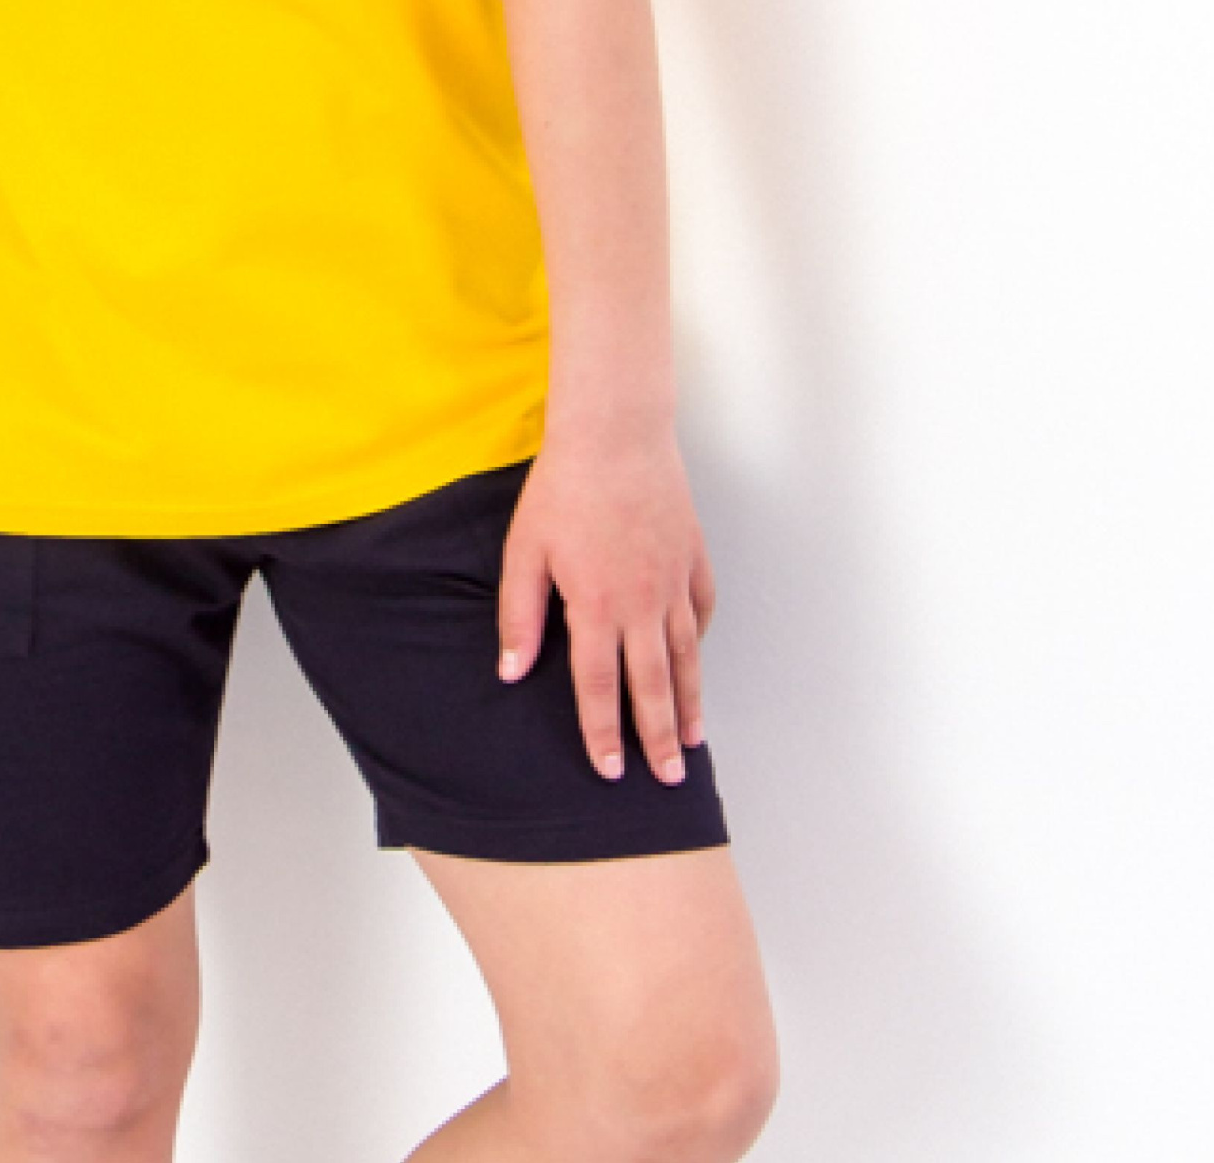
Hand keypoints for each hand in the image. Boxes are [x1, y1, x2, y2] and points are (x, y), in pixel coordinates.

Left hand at [495, 431, 716, 783]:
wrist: (616, 434)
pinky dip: (699, 642)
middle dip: (658, 739)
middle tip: (668, 780)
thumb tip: (512, 670)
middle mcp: (643, 604)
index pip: (600, 688)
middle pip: (653, 687)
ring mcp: (674, 582)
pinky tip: (695, 660)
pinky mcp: (693, 557)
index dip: (603, 733)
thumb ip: (519, 614)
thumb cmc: (563, 487)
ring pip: (686, 658)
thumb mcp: (525, 549)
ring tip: (692, 740)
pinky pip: (702, 611)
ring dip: (689, 703)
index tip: (611, 770)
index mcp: (596, 606)